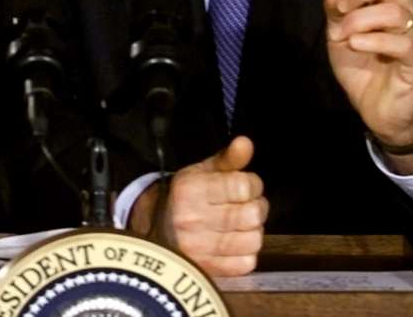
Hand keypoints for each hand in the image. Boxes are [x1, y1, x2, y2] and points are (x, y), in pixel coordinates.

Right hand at [133, 136, 266, 275]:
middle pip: (252, 214)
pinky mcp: (208, 270)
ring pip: (254, 239)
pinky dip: (246, 252)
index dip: (253, 184)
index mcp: (191, 190)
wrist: (155, 232)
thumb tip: (246, 142)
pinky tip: (234, 243)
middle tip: (246, 204)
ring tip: (241, 224)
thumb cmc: (183, 198)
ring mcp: (200, 248)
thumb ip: (227, 159)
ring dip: (253, 231)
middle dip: (257, 206)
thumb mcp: (200, 172)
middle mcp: (193, 219)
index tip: (245, 185)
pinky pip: (247, 262)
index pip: (244, 186)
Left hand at [325, 0, 412, 171]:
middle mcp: (411, 12)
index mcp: (393, 1)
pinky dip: (371, 40)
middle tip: (339, 9)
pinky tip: (356, 46)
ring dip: (358, 20)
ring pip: (394, 10)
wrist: (377, 109)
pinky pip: (399, 40)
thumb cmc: (361, 65)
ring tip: (341, 37)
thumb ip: (336, 9)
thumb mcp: (338, 33)